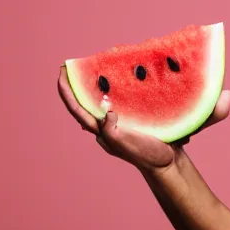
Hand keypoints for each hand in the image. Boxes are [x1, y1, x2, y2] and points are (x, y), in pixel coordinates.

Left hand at [57, 65, 229, 171]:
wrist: (168, 163)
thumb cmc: (146, 154)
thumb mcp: (124, 144)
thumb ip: (110, 130)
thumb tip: (106, 110)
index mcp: (101, 131)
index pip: (77, 109)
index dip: (67, 91)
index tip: (61, 71)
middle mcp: (106, 126)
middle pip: (86, 103)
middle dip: (79, 85)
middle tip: (76, 66)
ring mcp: (120, 123)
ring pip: (102, 101)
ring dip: (96, 85)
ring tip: (96, 67)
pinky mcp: (134, 119)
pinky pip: (121, 101)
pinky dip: (117, 89)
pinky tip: (123, 80)